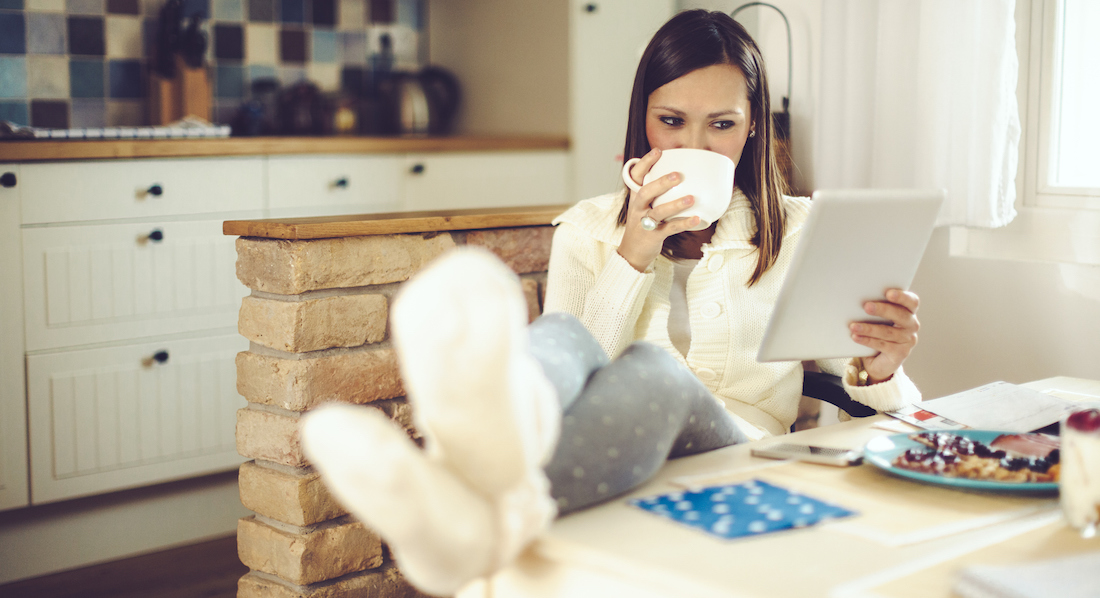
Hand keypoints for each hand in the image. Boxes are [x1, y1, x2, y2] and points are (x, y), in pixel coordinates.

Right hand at [617, 148, 700, 271]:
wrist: (632, 253)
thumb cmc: (643, 224)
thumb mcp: (644, 206)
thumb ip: (656, 192)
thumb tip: (682, 174)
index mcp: (636, 197)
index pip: (635, 176)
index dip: (645, 163)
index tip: (658, 151)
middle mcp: (637, 208)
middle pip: (645, 193)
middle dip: (660, 183)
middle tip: (677, 175)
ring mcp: (644, 223)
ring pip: (658, 212)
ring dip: (675, 204)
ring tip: (691, 198)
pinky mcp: (653, 236)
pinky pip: (669, 228)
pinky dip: (683, 223)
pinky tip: (696, 218)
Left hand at [849, 289, 919, 383]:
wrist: (879, 360)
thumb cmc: (878, 333)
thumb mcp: (878, 319)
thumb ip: (875, 309)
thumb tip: (857, 300)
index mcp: (909, 312)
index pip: (912, 301)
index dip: (902, 296)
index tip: (888, 293)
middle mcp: (912, 325)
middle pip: (900, 315)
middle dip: (882, 310)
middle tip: (866, 306)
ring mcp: (908, 340)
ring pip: (888, 332)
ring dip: (869, 328)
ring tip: (853, 326)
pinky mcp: (900, 353)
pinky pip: (882, 345)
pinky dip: (867, 340)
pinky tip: (855, 337)